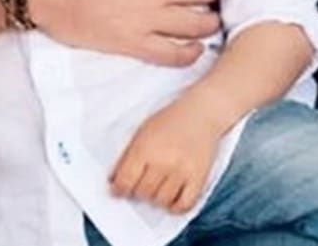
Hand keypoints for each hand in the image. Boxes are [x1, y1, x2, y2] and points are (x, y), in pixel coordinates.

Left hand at [111, 99, 221, 213]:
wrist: (203, 110)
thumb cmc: (171, 120)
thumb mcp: (142, 131)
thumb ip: (127, 157)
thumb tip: (114, 183)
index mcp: (145, 148)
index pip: (124, 183)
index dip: (118, 190)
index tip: (119, 190)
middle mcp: (163, 160)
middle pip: (142, 193)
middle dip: (138, 191)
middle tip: (142, 183)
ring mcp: (182, 170)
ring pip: (162, 201)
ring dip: (157, 197)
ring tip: (158, 185)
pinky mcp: (199, 177)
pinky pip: (184, 204)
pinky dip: (176, 206)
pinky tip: (173, 195)